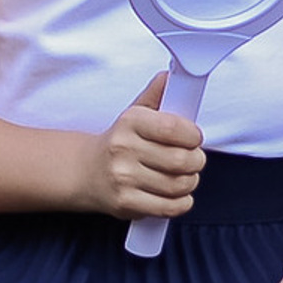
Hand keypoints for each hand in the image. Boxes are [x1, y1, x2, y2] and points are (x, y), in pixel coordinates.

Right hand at [84, 73, 204, 221]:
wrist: (86, 171)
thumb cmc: (119, 143)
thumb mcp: (135, 113)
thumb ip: (156, 95)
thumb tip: (170, 75)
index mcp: (129, 122)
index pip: (174, 128)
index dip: (193, 136)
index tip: (194, 138)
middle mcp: (124, 149)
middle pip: (181, 160)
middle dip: (196, 161)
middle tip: (193, 160)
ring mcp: (123, 178)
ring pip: (178, 185)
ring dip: (190, 182)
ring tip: (184, 177)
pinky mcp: (125, 203)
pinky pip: (168, 207)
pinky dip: (181, 203)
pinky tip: (178, 195)